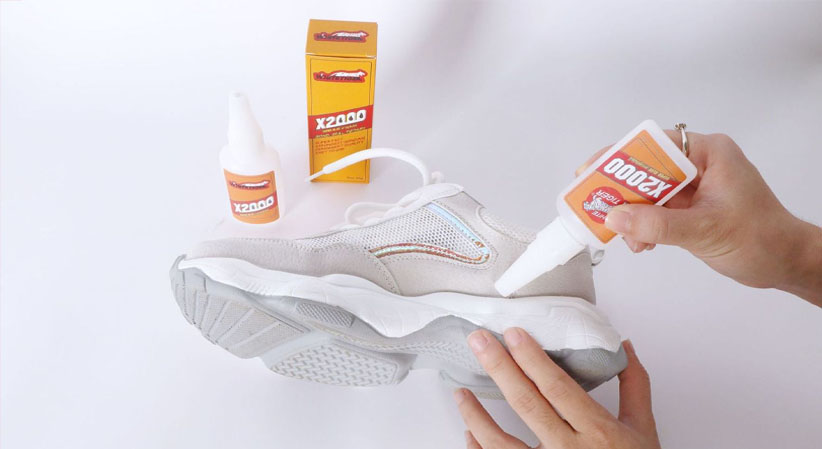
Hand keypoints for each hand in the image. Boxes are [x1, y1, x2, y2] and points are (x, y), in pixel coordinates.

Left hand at [454, 329, 659, 448]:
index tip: (513, 334)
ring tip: (460, 392)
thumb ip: (634, 387)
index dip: (532, 359)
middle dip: (499, 368)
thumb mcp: (642, 430)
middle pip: (526, 403)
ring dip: (476, 415)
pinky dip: (480, 448)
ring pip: (501, 442)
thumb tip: (624, 346)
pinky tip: (469, 432)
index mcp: (598, 432)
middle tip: (478, 341)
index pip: (557, 388)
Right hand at [578, 131, 821, 305]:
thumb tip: (613, 218)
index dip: (620, 156)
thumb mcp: (704, 230)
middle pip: (646, 169)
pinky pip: (655, 211)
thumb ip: (656, 225)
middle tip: (595, 206)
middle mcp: (697, 164)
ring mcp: (693, 187)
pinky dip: (643, 226)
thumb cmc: (759, 238)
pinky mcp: (689, 209)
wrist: (785, 262)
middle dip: (622, 192)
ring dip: (631, 214)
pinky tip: (641, 243)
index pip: (654, 144)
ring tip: (623, 236)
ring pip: (647, 193)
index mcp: (707, 153)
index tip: (591, 171)